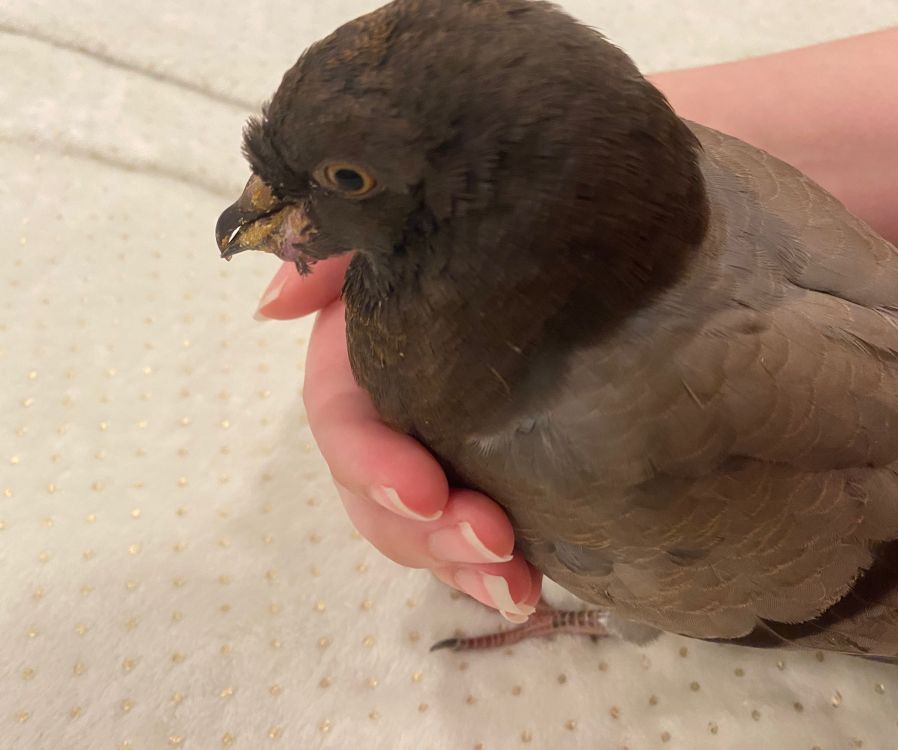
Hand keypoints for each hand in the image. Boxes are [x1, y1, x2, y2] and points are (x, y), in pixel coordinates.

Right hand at [255, 258, 541, 620]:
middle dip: (428, 534)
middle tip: (494, 544)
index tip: (424, 488)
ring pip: (424, 533)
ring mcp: (432, 455)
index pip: (345, 427)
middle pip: (380, 502)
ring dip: (463, 568)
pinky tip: (536, 585)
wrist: (516, 238)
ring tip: (519, 587)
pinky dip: (495, 568)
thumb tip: (274, 305)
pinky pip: (472, 534)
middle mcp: (385, 422)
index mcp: (354, 368)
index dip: (374, 466)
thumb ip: (328, 252)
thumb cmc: (444, 231)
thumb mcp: (384, 231)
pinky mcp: (481, 474)